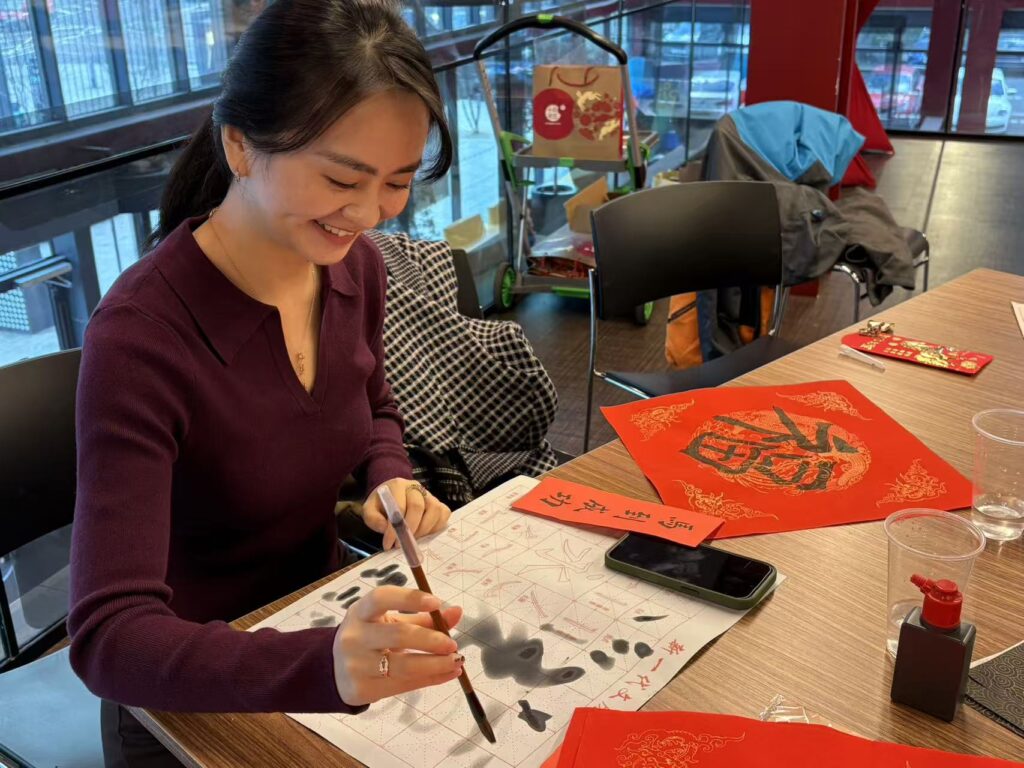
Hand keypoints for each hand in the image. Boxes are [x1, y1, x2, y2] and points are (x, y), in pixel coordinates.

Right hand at [332, 586, 463, 705]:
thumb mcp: (391, 622)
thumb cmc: (371, 638)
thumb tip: (457, 612)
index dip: (409, 598)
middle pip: (398, 635)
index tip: (436, 602)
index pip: (381, 598)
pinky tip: (448, 674)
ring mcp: (355, 665)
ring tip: (456, 661)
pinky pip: (403, 685)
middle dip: (431, 640)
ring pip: (403, 666)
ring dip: (436, 664)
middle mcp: (353, 636)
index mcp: (360, 612)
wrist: (336, 670)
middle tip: (452, 644)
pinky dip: (431, 679)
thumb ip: (424, 617)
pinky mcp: (362, 689)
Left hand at [362, 478, 451, 549]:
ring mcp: (430, 495)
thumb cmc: (382, 505)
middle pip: (418, 507)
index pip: (399, 506)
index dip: (395, 528)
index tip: (389, 544)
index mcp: (398, 485)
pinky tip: (425, 534)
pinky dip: (436, 527)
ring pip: (434, 510)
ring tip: (413, 539)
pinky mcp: (439, 503)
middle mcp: (416, 487)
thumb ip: (373, 518)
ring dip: (424, 529)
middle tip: (402, 544)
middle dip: (410, 530)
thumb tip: (385, 528)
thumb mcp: (370, 510)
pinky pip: (444, 514)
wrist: (392, 496)